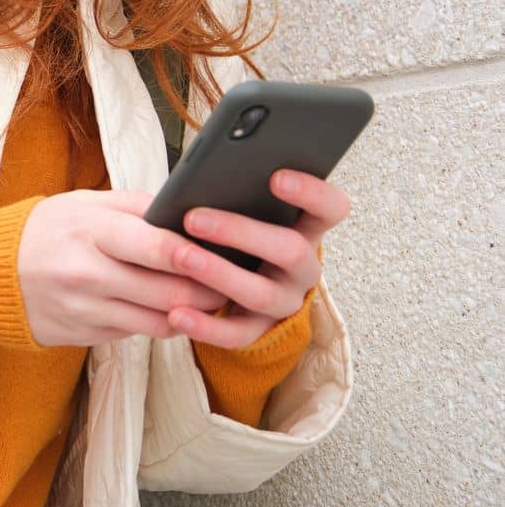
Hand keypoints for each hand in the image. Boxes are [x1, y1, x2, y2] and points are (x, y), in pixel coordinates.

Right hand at [16, 189, 229, 346]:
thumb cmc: (49, 229)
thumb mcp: (86, 202)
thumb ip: (136, 206)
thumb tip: (186, 211)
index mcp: (90, 231)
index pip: (154, 247)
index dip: (194, 255)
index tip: (224, 254)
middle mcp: (88, 274)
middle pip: (166, 292)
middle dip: (208, 289)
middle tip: (233, 281)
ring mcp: (86, 310)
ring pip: (158, 321)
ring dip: (192, 313)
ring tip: (214, 299)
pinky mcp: (85, 336)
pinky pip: (137, 335)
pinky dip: (162, 324)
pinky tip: (175, 312)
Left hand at [163, 168, 350, 347]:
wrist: (242, 276)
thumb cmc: (241, 224)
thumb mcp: (248, 205)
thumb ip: (239, 189)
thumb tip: (205, 172)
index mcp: (307, 227)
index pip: (330, 208)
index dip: (311, 192)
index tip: (276, 176)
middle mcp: (304, 266)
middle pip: (290, 251)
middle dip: (240, 232)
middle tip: (194, 218)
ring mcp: (286, 300)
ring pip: (261, 294)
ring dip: (219, 274)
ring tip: (182, 258)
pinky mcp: (261, 330)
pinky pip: (238, 334)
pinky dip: (206, 326)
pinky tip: (176, 313)